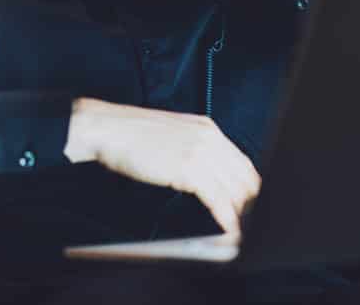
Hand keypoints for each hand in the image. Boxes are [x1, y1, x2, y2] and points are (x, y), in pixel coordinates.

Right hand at [64, 97, 259, 234]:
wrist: (108, 129)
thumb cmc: (132, 135)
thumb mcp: (173, 135)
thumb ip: (195, 150)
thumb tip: (208, 175)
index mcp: (207, 128)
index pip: (241, 161)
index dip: (250, 187)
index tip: (251, 204)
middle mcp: (209, 137)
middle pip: (244, 176)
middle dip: (250, 203)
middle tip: (251, 222)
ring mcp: (200, 152)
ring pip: (234, 189)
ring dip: (242, 214)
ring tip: (243, 231)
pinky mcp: (189, 169)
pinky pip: (217, 199)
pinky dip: (227, 218)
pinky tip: (229, 229)